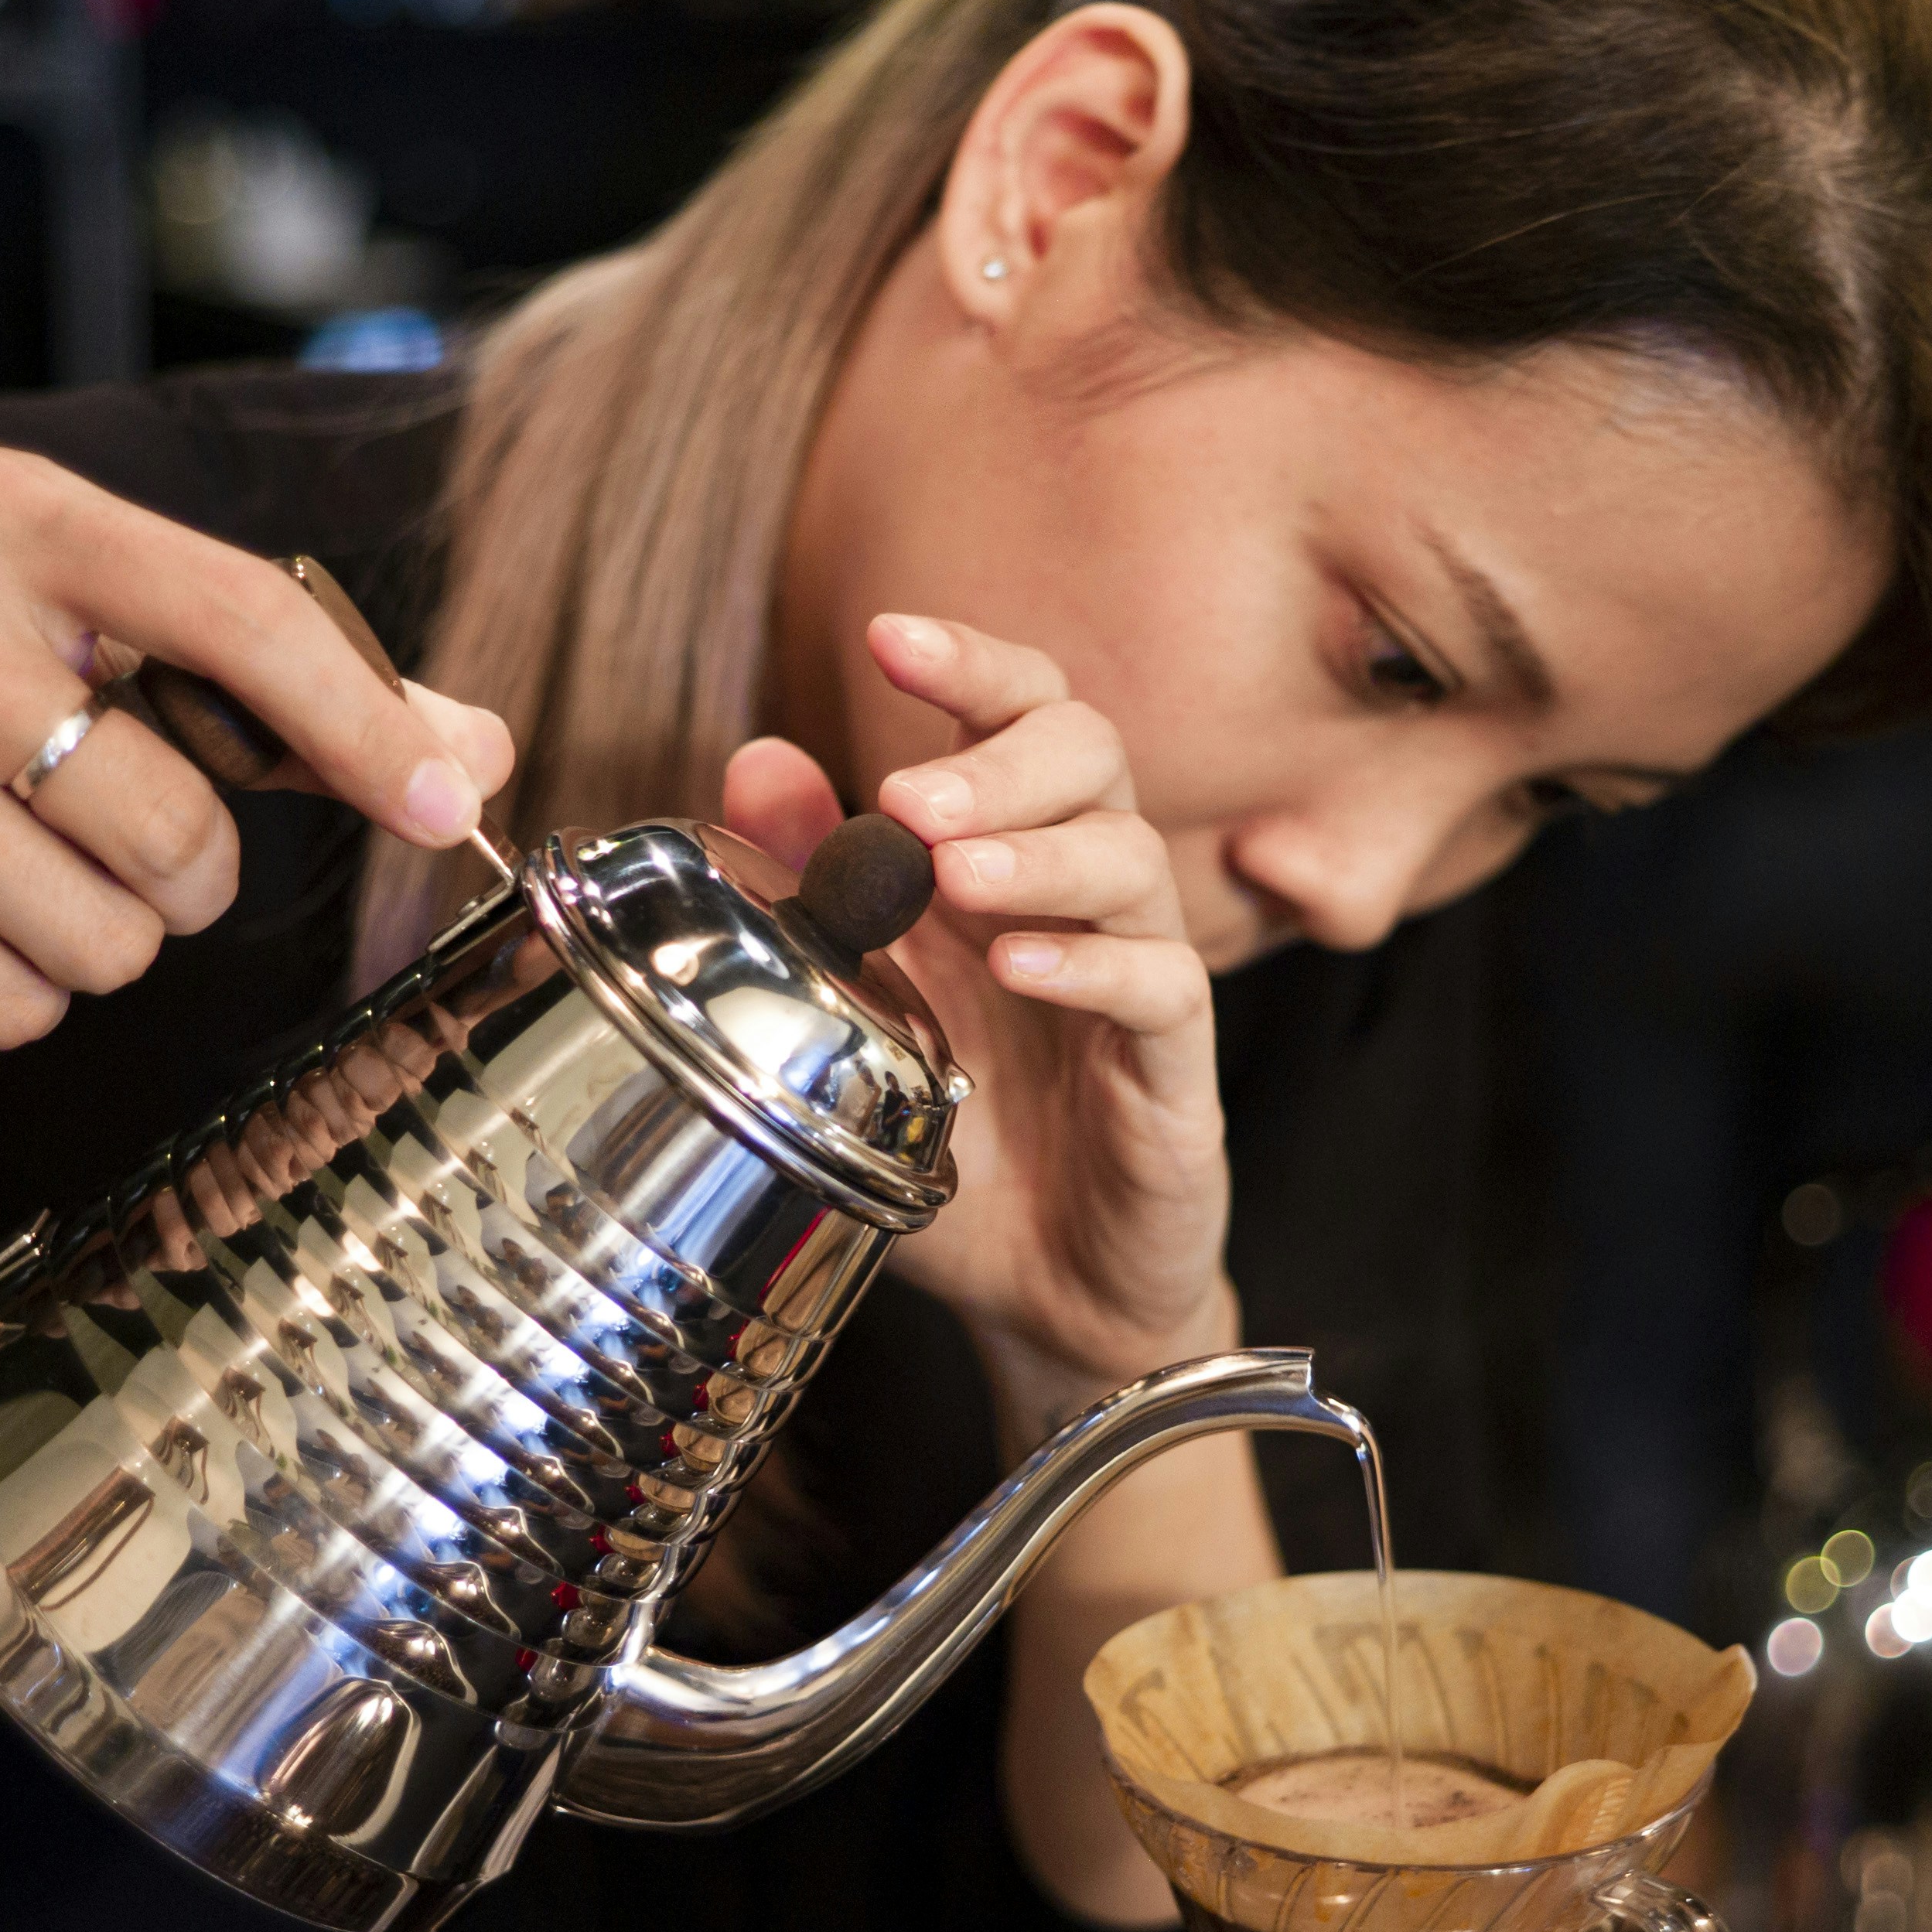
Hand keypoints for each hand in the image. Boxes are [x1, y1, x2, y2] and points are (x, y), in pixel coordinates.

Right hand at [0, 446, 514, 1046]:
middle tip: (72, 826)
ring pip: (114, 939)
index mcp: (11, 519)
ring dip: (83, 937)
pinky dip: (4, 991)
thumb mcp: (71, 635)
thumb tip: (470, 751)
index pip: (243, 619)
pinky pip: (23, 1004)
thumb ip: (276, 687)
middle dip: (168, 873)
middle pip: (185, 830)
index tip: (447, 801)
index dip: (365, 727)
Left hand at [722, 614, 1230, 1433]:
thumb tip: (757, 760)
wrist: (1043, 1291)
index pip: (1017, 717)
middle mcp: (1079, 894)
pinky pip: (1162, 984)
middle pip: (1092, 751)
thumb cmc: (960, 1142)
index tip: (889, 640)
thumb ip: (817, 887)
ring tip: (957, 881)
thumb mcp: (857, 1010)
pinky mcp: (1174, 1066)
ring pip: (1129, 858)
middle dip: (1001, 758)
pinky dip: (1089, 965)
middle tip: (913, 803)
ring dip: (1037, 854)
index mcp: (1005, 856)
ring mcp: (1138, 973)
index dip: (968, 665)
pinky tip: (1020, 968)